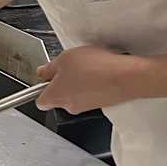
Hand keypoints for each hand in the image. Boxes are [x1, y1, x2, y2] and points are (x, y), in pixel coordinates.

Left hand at [35, 46, 151, 113]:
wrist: (126, 77)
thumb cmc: (94, 68)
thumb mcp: (64, 59)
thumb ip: (49, 68)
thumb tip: (42, 73)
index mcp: (55, 96)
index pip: (40, 101)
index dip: (42, 88)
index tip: (46, 78)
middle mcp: (70, 106)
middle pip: (59, 96)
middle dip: (62, 81)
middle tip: (68, 66)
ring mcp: (87, 106)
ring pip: (76, 93)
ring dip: (79, 81)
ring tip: (87, 66)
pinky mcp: (102, 103)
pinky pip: (91, 92)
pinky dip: (93, 83)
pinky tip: (99, 70)